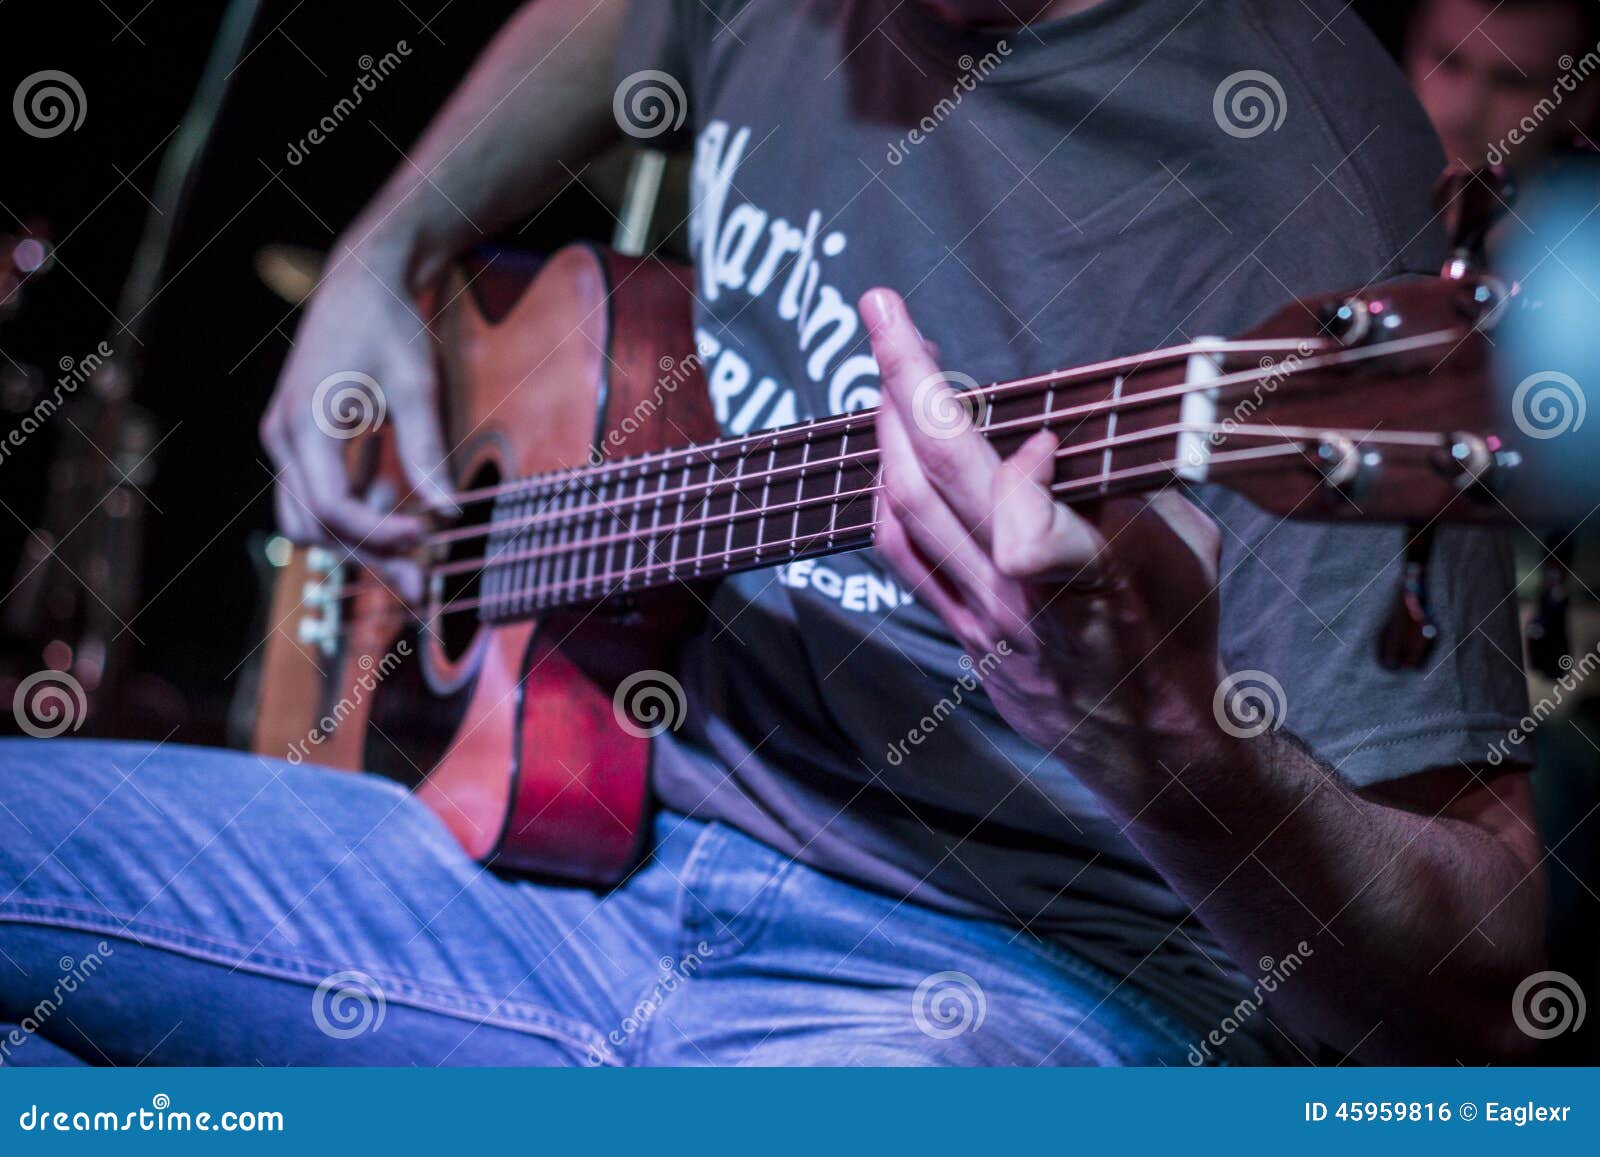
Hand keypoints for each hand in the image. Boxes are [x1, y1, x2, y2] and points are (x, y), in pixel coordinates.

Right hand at [260, 249, 457, 599]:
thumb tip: (450, 513)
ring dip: (357, 537)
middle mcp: (284, 437)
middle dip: (368, 554)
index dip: (380, 534)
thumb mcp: (418, 388)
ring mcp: (287, 439)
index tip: (428, 538)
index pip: (332, 507)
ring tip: (415, 538)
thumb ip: (428, 453)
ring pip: (308, 519)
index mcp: (306, 424)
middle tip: (424, 577)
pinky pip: (317, 494)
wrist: (363, 278)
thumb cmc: (391, 325)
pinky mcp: (301, 439)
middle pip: (314, 526)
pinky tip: (398, 505)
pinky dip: (353, 510)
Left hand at [860, 288, 1229, 791]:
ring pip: (906, 516)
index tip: (1050, 436)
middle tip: (881, 313)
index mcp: (1102, 579)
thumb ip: (1121, 483)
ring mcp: (983, 621)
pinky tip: (890, 454)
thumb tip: (1061, 429)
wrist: (1153, 742)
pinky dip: (888, 494)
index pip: (1029, 532)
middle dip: (904, 383)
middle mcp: (1026, 602)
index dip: (1025, 473)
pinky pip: (903, 555)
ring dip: (885, 432)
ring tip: (887, 372)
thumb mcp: (1185, 545)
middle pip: (939, 487)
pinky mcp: (960, 633)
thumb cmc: (1177, 630)